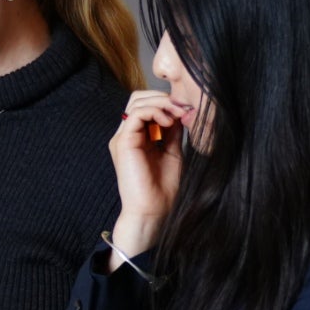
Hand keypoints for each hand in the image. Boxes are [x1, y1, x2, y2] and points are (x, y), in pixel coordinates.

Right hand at [108, 89, 188, 257]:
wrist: (153, 211)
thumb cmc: (162, 189)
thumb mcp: (173, 152)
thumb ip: (173, 131)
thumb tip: (179, 111)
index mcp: (137, 137)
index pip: (147, 105)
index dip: (167, 102)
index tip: (186, 112)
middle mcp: (128, 135)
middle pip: (139, 98)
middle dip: (163, 98)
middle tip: (182, 110)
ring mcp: (123, 137)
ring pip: (137, 101)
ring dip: (161, 103)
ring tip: (176, 116)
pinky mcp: (123, 141)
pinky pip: (137, 113)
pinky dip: (155, 111)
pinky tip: (168, 122)